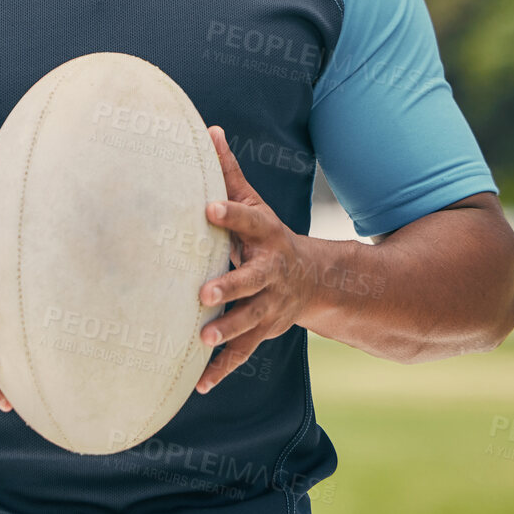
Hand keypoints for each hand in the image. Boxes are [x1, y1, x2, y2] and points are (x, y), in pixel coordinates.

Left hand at [194, 126, 318, 394]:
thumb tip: (209, 128)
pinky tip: (199, 384)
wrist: (314, 280)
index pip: (248, 221)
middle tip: (203, 293)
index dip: (230, 213)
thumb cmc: (267, 236)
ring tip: (201, 337)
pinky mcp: (264, 330)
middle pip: (251, 280)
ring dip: (227, 331)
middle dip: (229, 287)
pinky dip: (222, 369)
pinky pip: (242, 353)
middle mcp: (271, 273)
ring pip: (249, 320)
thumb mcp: (254, 204)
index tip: (208, 207)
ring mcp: (270, 305)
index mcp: (266, 237)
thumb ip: (229, 173)